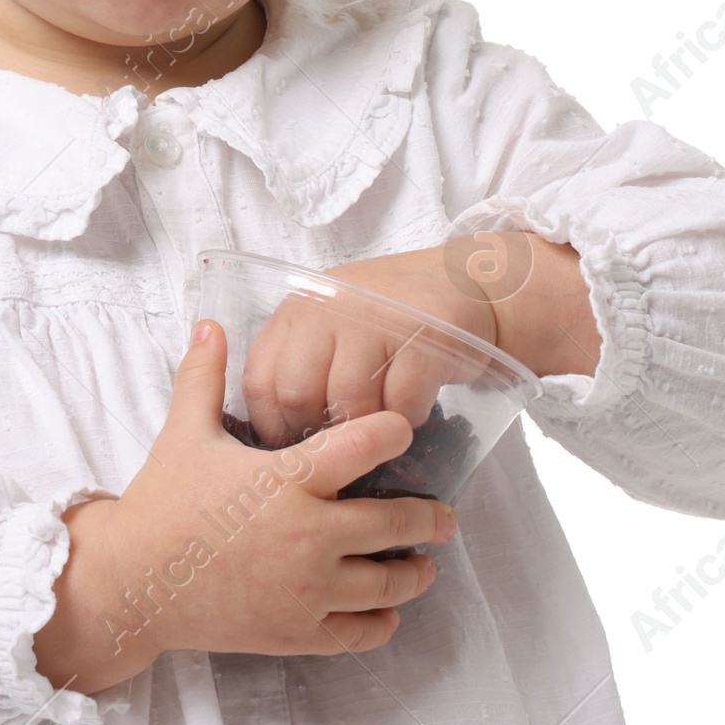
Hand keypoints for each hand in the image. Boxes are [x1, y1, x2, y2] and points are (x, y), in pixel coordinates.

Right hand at [32, 320, 455, 694]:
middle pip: (394, 523)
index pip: (363, 447)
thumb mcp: (184, 432)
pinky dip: (381, 622)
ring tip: (424, 563)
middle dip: (428, 517)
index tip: (403, 429)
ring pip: (385, 583)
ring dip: (413, 573)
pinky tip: (387, 610)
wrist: (131, 582)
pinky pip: (358, 632)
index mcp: (287, 480)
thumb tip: (211, 323)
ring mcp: (306, 590)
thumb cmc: (161, 501)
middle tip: (444, 514)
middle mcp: (308, 535)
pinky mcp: (296, 632)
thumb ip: (204, 376)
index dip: (391, 432)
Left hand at [239, 244, 512, 448]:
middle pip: (298, 394)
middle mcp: (331, 308)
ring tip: (381, 424)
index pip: (260, 378)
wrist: (464, 280)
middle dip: (318, 432)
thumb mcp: (332, 321)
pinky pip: (401, 403)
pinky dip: (405, 418)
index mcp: (299, 309)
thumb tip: (276, 431)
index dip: (272, 423)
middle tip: (344, 443)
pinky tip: (411, 407)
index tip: (294, 444)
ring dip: (366, 428)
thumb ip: (301, 360)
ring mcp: (378, 320)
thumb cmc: (390, 315)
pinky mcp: (425, 339)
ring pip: (348, 402)